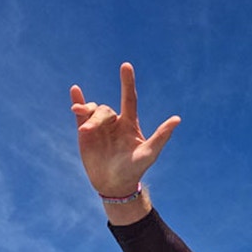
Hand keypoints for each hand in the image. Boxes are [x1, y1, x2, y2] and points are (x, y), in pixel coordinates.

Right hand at [69, 62, 180, 197]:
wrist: (113, 185)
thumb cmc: (135, 170)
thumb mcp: (149, 153)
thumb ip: (161, 136)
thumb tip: (177, 119)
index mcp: (130, 124)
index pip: (129, 98)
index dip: (127, 82)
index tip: (125, 65)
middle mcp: (115, 122)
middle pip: (105, 109)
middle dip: (97, 117)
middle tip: (88, 132)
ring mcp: (99, 127)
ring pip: (92, 111)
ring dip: (85, 115)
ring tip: (82, 128)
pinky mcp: (85, 133)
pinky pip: (81, 114)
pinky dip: (78, 101)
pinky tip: (75, 90)